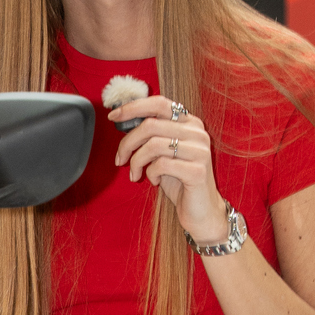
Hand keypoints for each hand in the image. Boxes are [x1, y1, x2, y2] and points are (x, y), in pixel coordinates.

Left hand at [109, 94, 229, 247]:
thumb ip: (151, 135)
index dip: (133, 107)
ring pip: (153, 145)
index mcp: (190, 122)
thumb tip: (123, 120)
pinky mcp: (197, 171)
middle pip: (151, 125)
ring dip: (137, 161)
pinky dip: (151, 174)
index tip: (113, 115)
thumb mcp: (162, 153)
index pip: (159, 103)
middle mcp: (197, 133)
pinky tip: (154, 181)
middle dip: (128, 143)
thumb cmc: (179, 181)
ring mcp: (200, 151)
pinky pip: (161, 164)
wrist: (201, 211)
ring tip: (135, 174)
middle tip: (120, 159)